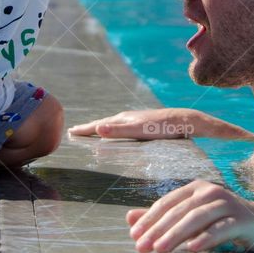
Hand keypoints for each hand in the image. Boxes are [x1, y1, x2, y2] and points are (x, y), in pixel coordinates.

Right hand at [68, 109, 190, 139]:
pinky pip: (122, 128)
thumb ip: (119, 131)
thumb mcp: (139, 130)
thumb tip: (97, 129)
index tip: (70, 132)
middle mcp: (127, 117)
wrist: (183, 121)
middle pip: (103, 123)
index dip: (85, 129)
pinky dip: (113, 131)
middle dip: (89, 128)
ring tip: (92, 133)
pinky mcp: (143, 125)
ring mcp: (136, 120)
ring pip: (113, 125)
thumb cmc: (161, 127)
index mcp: (123, 118)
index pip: (98, 125)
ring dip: (101, 129)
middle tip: (75, 131)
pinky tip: (118, 135)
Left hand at [127, 180, 253, 252]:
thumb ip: (162, 218)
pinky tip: (192, 248)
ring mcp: (228, 203)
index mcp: (195, 188)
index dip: (149, 219)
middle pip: (179, 210)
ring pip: (197, 217)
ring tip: (161, 248)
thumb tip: (129, 217)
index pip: (167, 202)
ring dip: (177, 233)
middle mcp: (210, 191)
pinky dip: (206, 237)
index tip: (134, 236)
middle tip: (142, 246)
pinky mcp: (242, 219)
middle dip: (158, 229)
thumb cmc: (223, 222)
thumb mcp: (191, 220)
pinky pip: (222, 228)